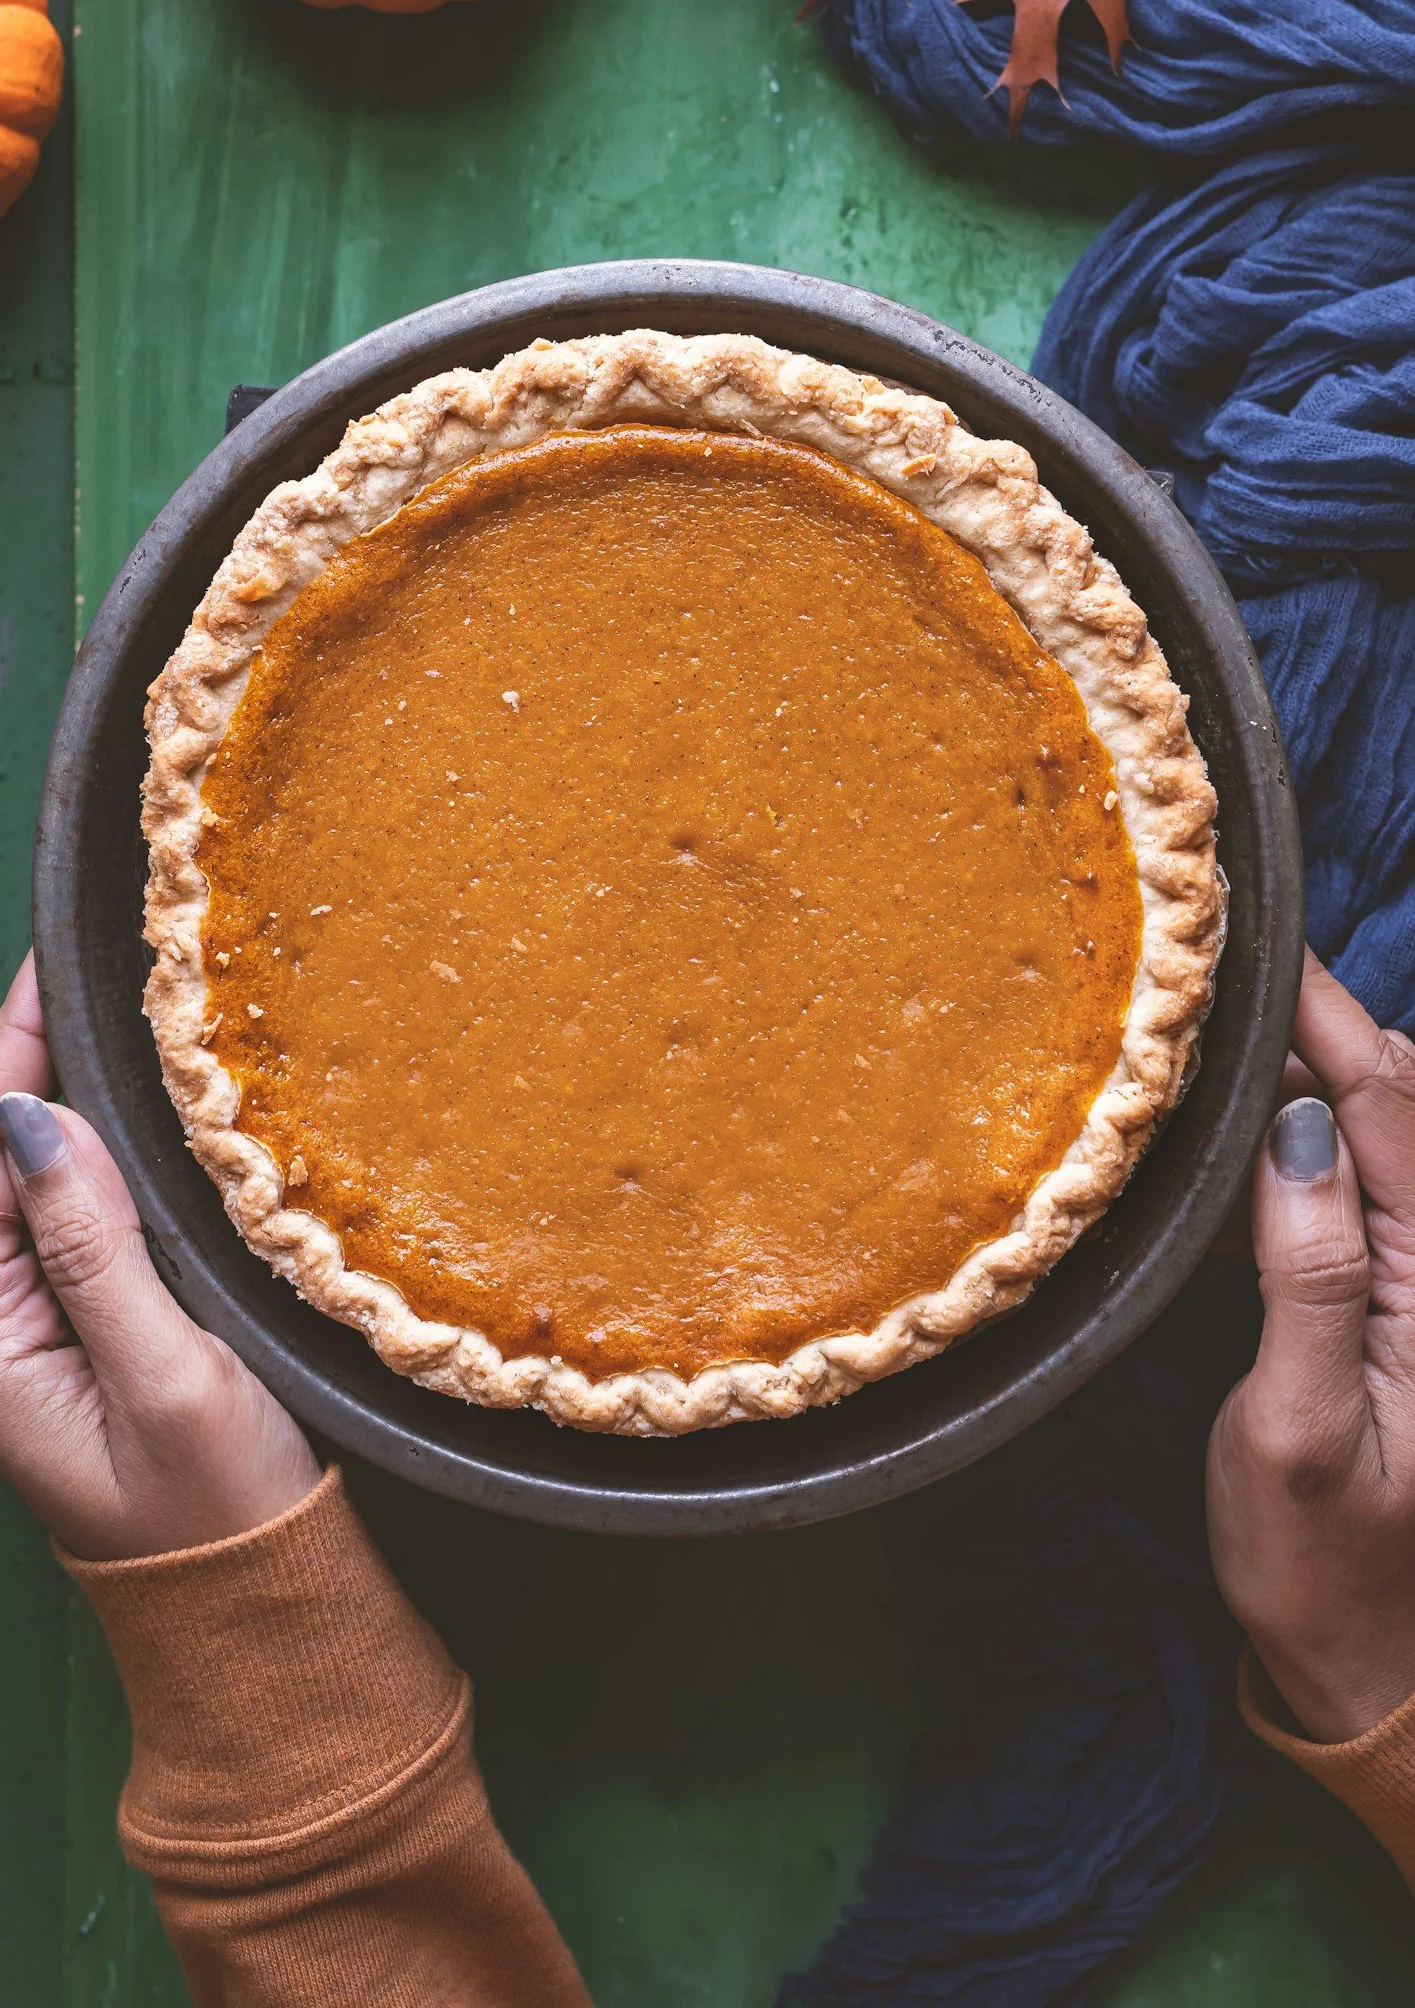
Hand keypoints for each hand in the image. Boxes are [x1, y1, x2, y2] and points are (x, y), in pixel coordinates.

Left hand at [0, 956, 320, 1560]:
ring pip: (2, 1191)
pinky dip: (65, 1153)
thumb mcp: (171, 1378)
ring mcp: (18, 1345)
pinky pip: (42, 1224)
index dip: (4, 1055)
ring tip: (88, 1021)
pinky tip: (108, 1118)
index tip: (47, 970)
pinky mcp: (64, 1346)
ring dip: (34, 1100)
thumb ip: (96, 1249)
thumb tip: (35, 1121)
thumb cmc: (223, 1514)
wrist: (256, 1617)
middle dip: (10, 1061)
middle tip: (72, 973)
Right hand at [1207, 949, 1414, 1741]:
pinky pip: (1366, 1187)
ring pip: (1386, 1132)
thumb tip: (1297, 1128)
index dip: (1325, 1011)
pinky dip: (1312, 1139)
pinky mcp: (1401, 1307)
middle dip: (1319, 1022)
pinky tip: (1250, 1137)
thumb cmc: (1328, 1574)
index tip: (1256, 933)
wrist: (1382, 1677)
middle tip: (1215, 968)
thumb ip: (1309, 1276)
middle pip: (1400, 1097)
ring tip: (1222, 1032)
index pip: (1388, 1104)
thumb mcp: (1299, 1436)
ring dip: (1314, 1074)